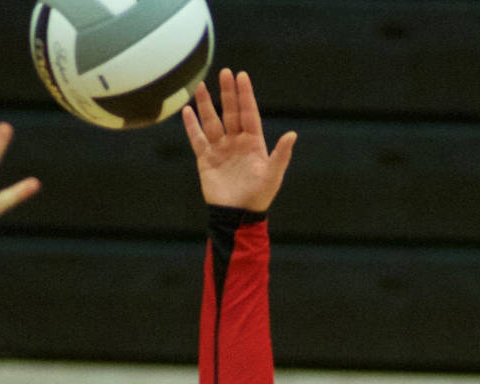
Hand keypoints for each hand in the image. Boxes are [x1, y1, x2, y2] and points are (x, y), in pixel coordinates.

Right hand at [181, 68, 296, 212]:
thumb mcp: (273, 175)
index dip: (245, 95)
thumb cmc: (258, 196)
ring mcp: (220, 149)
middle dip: (228, 93)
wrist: (237, 215)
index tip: (241, 76)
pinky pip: (197, 139)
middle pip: (231, 112)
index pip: (248, 113)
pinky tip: (187, 111)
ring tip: (202, 86)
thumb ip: (281, 154)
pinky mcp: (206, 159)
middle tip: (224, 72)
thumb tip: (292, 134)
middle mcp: (236, 142)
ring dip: (207, 104)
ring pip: (212, 121)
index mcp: (253, 142)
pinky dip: (192, 125)